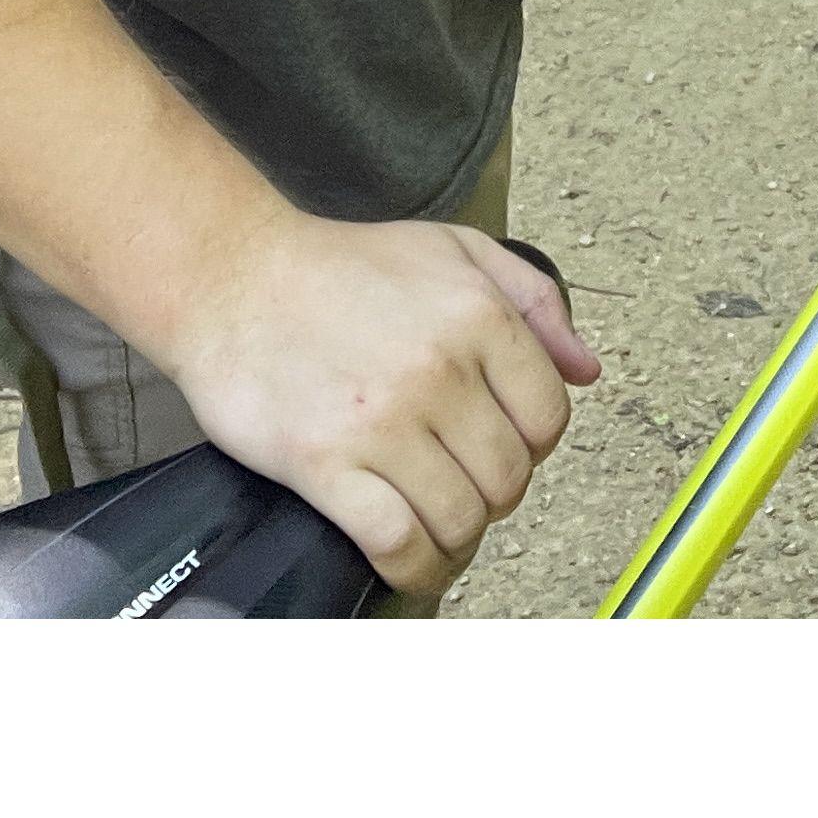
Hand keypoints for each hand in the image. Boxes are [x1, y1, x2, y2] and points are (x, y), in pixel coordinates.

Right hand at [169, 212, 603, 598]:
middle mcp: (438, 369)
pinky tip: (409, 559)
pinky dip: (415, 568)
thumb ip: (532, 298)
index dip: (531, 442)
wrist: (232, 279)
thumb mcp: (452, 248)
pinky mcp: (327, 464)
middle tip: (460, 483)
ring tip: (436, 525)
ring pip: (461, 519)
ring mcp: (382, 421)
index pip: (548, 417)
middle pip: (509, 479)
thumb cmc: (338, 268)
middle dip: (491, 493)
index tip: (501, 445)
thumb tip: (585, 368)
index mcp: (476, 316)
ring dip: (456, 537)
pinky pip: (398, 543)